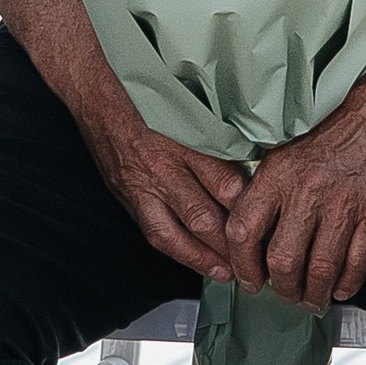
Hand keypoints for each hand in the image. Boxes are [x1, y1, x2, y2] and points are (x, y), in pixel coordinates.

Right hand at [78, 97, 246, 277]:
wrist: (97, 93)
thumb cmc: (146, 95)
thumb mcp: (191, 105)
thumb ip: (220, 136)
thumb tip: (253, 162)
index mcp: (181, 140)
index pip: (223, 181)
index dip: (248, 205)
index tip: (268, 219)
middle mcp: (160, 166)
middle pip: (201, 215)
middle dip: (229, 243)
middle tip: (254, 259)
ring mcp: (140, 186)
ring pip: (175, 233)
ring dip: (203, 257)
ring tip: (226, 272)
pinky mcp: (127, 197)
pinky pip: (154, 232)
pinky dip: (177, 250)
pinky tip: (194, 261)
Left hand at [226, 90, 365, 309]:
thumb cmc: (332, 128)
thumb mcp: (284, 149)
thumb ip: (263, 187)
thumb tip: (244, 230)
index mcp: (278, 174)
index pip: (244, 231)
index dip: (242, 265)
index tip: (247, 279)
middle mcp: (307, 191)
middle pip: (283, 261)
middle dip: (281, 288)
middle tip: (283, 293)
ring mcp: (343, 204)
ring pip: (320, 269)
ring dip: (313, 294)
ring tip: (310, 299)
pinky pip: (357, 262)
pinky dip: (347, 283)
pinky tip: (340, 288)